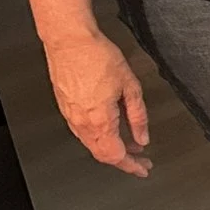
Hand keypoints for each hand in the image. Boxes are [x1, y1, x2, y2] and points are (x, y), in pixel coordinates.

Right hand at [44, 31, 150, 176]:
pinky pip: (83, 132)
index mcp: (100, 120)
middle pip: (102, 154)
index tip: (144, 168)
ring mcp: (70, 116)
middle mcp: (82, 122)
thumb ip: (138, 116)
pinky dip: (99, 137)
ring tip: (131, 143)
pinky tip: (111, 129)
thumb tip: (143, 137)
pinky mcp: (65, 107)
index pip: (116, 155)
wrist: (69, 41)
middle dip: (124, 160)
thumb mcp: (130, 86)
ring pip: (92, 144)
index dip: (132, 166)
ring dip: (112, 148)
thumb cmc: (97, 57)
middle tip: (141, 159)